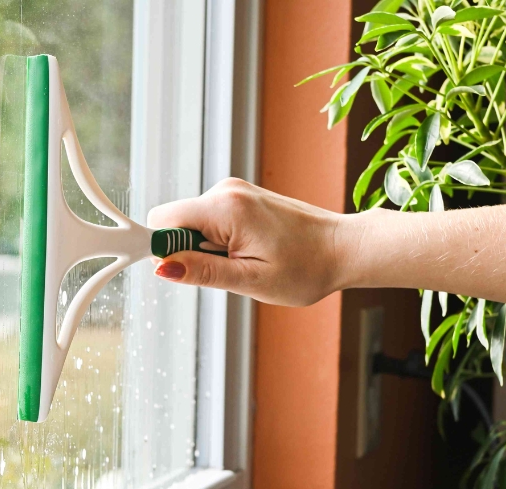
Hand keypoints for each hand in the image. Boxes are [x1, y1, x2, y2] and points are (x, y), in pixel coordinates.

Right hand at [147, 178, 355, 306]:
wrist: (344, 248)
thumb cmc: (306, 268)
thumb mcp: (250, 280)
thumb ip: (203, 272)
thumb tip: (163, 267)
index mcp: (225, 208)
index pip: (162, 220)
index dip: (162, 249)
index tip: (179, 271)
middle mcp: (225, 191)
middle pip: (174, 221)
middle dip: (187, 251)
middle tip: (227, 270)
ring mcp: (234, 191)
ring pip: (192, 223)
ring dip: (206, 249)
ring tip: (244, 262)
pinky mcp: (241, 197)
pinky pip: (209, 220)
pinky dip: (218, 241)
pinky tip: (248, 251)